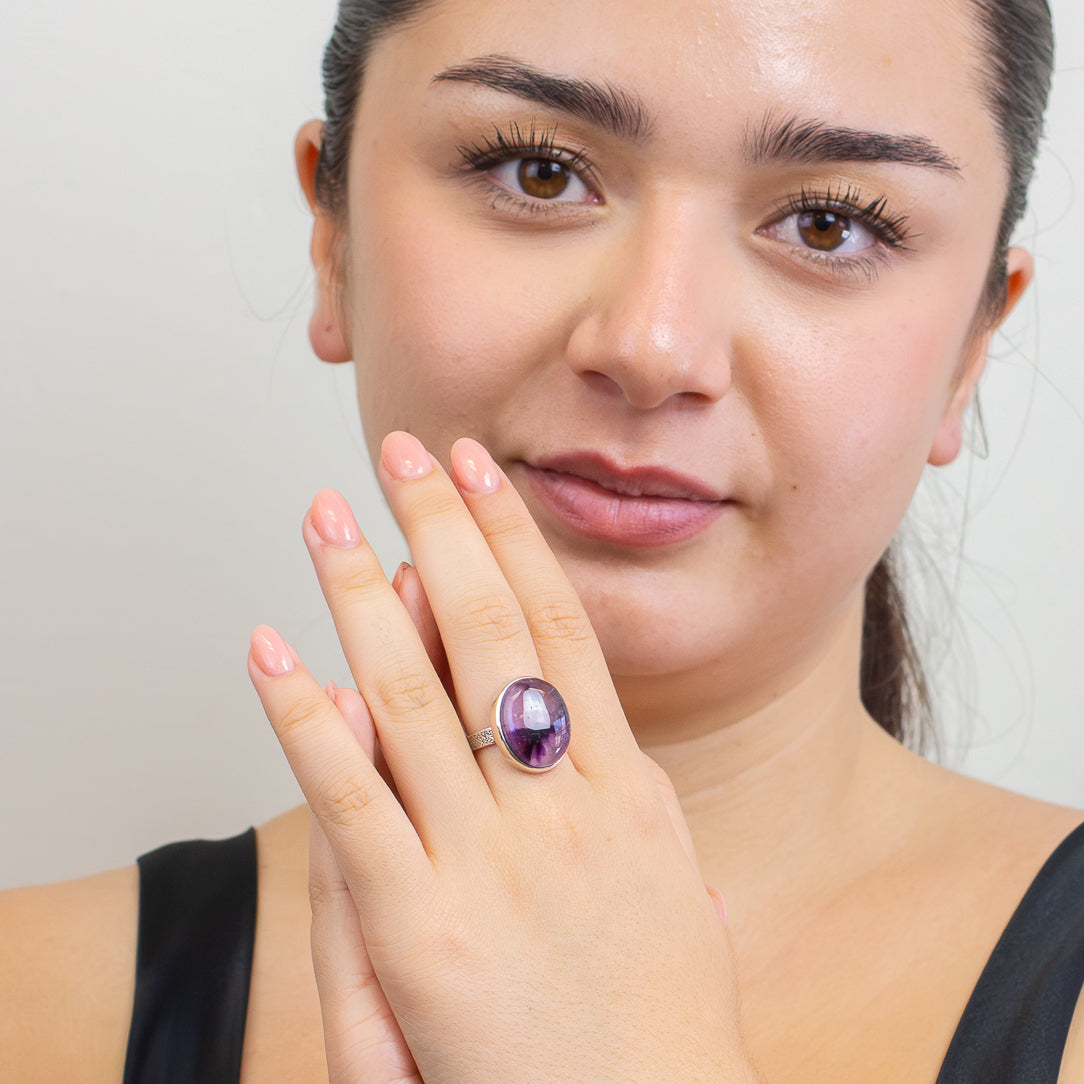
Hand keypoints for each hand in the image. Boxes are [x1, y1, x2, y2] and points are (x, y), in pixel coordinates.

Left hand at [249, 432, 758, 1083]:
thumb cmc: (668, 1029)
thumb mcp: (689, 907)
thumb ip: (659, 828)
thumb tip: (634, 769)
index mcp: (629, 792)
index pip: (565, 633)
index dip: (517, 543)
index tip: (481, 475)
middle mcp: (561, 808)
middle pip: (491, 634)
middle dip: (441, 530)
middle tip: (401, 452)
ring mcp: (488, 863)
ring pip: (411, 695)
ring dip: (362, 593)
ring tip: (324, 519)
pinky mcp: (417, 928)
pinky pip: (352, 799)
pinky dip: (305, 717)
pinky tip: (270, 652)